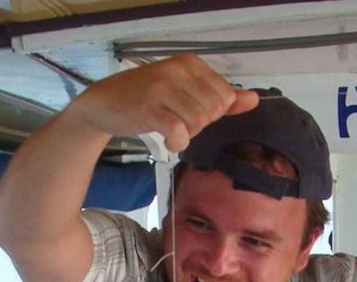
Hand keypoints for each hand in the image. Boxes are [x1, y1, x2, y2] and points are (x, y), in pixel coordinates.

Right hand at [70, 54, 259, 153]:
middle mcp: (178, 70)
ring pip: (199, 121)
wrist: (102, 104)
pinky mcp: (150, 108)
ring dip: (188, 135)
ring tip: (173, 132)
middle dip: (201, 125)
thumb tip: (253, 100)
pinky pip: (179, 131)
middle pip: (213, 110)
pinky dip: (178, 142)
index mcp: (190, 63)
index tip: (190, 113)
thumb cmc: (145, 99)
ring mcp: (163, 87)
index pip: (225, 95)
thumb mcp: (184, 92)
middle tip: (180, 123)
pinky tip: (169, 142)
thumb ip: (219, 97)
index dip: (212, 113)